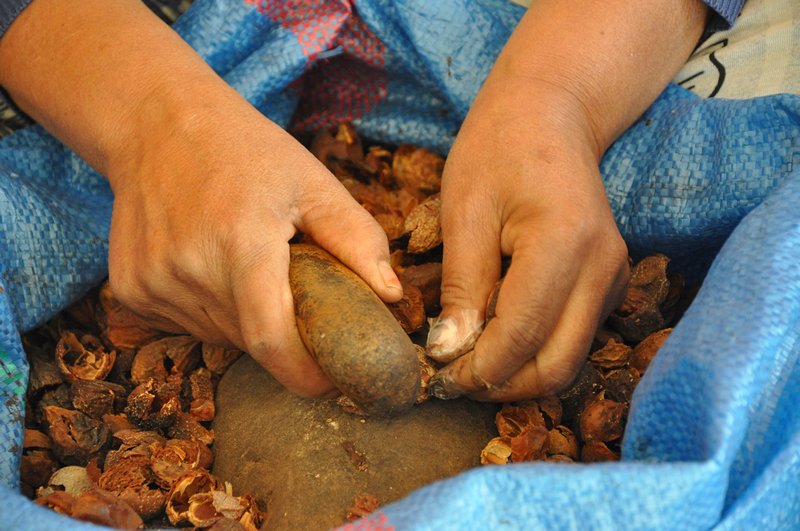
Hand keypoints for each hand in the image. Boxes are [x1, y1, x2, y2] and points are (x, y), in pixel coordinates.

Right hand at [107, 98, 402, 396]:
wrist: (156, 125)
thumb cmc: (244, 150)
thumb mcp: (312, 183)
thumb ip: (357, 239)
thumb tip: (393, 296)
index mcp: (241, 243)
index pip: (271, 340)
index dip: (304, 374)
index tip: (332, 380)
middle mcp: (189, 269)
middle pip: (250, 341)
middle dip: (283, 334)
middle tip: (296, 295)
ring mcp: (151, 282)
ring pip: (218, 335)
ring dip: (246, 319)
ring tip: (249, 266)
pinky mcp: (130, 289)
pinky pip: (186, 324)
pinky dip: (210, 309)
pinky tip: (210, 264)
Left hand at [425, 0, 706, 400]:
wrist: (552, 113)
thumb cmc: (499, 149)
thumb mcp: (465, 212)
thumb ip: (462, 287)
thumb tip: (449, 353)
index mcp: (564, 244)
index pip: (522, 336)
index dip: (478, 369)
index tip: (438, 378)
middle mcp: (603, 269)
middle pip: (556, 365)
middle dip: (501, 383)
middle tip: (451, 380)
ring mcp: (612, 278)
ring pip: (567, 358)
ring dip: (517, 372)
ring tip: (468, 361)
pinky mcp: (608, 283)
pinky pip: (572, 337)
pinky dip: (533, 351)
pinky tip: (496, 337)